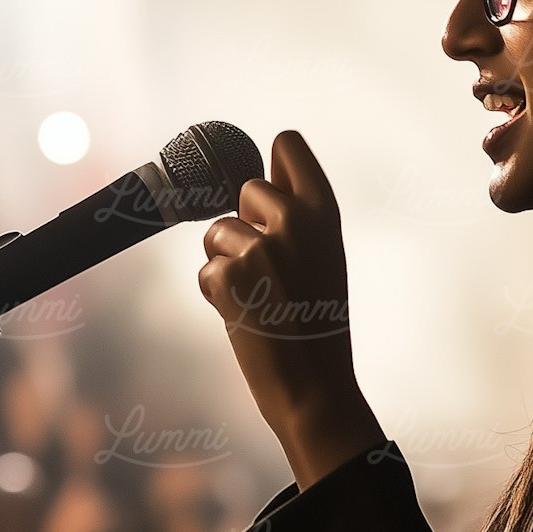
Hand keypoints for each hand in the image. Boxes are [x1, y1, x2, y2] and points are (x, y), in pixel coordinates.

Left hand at [198, 130, 383, 486]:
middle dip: (246, 223)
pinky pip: (207, 269)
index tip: (270, 190)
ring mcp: (261, 246)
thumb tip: (258, 178)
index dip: (272, 165)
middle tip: (272, 270)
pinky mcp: (229, 275)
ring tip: (261, 299)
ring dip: (228, 263)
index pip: (288, 143)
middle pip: (246, 186)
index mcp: (325, 211)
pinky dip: (217, 294)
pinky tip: (246, 318)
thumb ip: (299, 216)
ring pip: (219, 231)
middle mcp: (295, 220)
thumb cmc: (319, 327)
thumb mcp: (325, 258)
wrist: (315, 388)